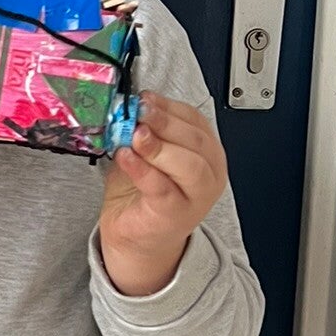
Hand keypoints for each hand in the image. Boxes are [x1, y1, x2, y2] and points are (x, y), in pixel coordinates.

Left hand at [98, 93, 229, 296]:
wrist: (138, 237)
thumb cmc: (145, 193)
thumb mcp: (146, 153)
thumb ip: (142, 131)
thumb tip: (127, 108)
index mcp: (207, 152)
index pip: (196, 121)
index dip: (169, 107)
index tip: (145, 98)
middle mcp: (209, 174)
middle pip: (195, 141)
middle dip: (165, 122)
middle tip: (139, 112)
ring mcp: (196, 197)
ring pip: (188, 165)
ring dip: (159, 146)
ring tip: (134, 135)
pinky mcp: (175, 214)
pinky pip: (162, 188)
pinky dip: (142, 170)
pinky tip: (126, 157)